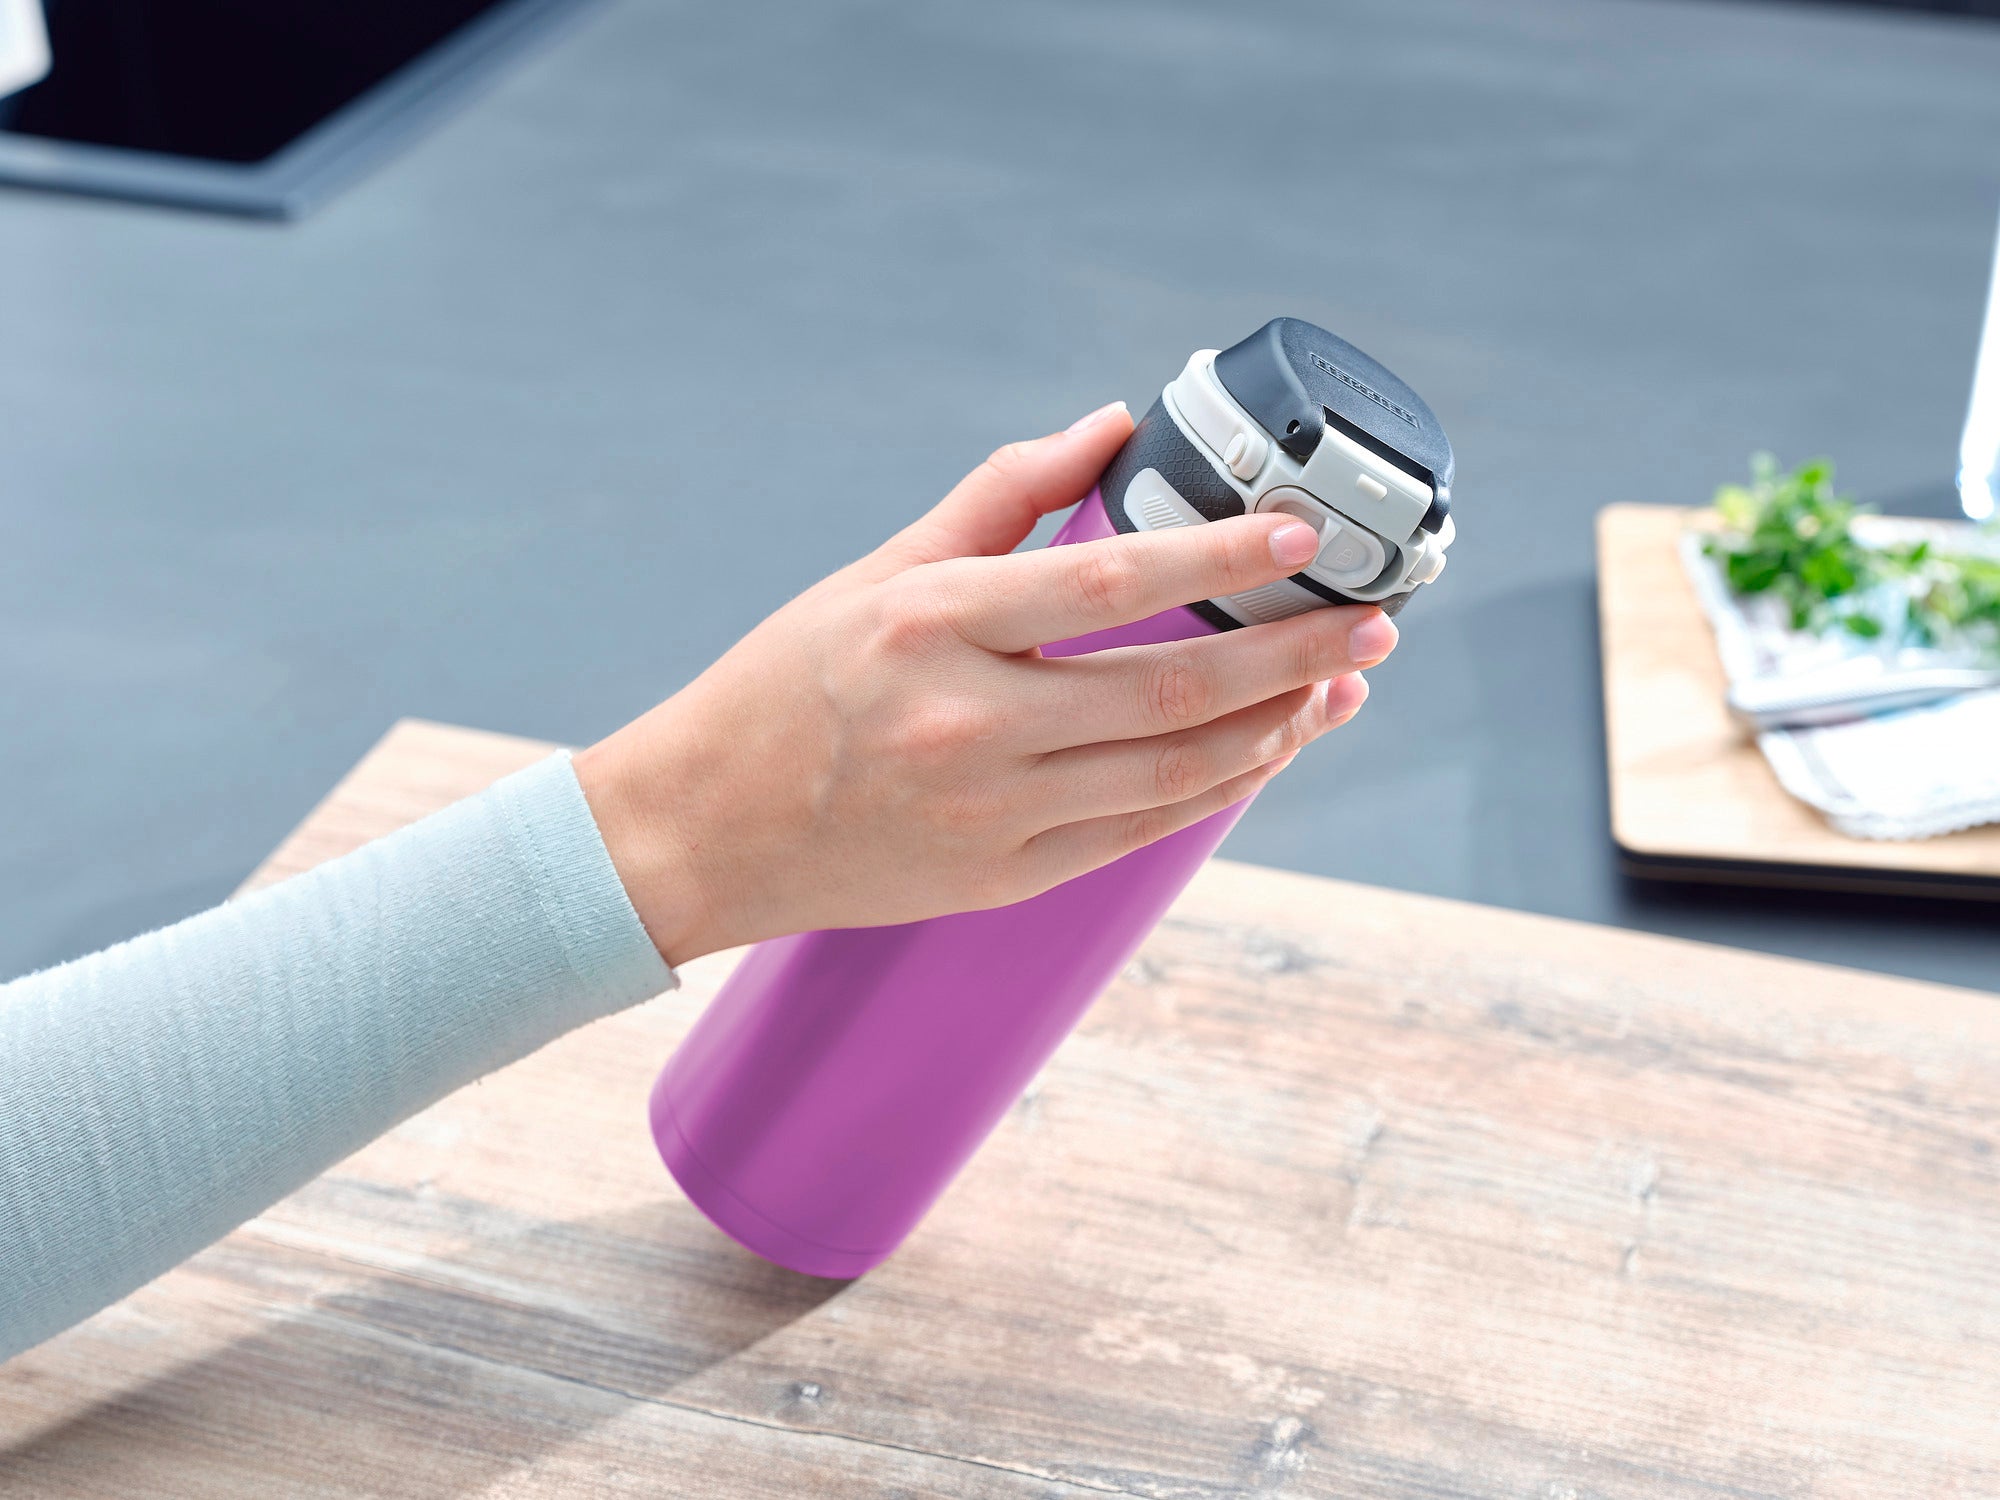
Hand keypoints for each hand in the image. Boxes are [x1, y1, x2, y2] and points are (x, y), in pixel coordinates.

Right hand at [573, 401, 1396, 964]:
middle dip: (1293, 654)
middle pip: (1172, 688)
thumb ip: (1000, 495)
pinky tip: (1265, 751)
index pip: (1108, 582)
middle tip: (1372, 622)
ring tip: (1341, 686)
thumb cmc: (784, 684)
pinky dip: (1217, 789)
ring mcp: (990, 812)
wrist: (701, 831)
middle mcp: (967, 723)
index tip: (1303, 536)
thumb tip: (1108, 425)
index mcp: (929, 624)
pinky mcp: (1003, 878)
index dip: (1220, 560)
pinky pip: (1141, 832)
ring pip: (1176, 770)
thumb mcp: (877, 571)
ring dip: (1277, 728)